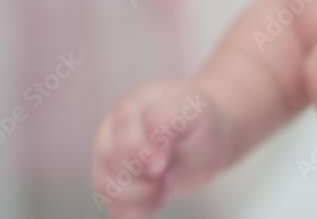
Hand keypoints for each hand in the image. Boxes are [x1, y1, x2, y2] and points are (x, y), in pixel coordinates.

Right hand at [91, 80, 230, 217]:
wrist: (210, 138)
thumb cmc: (199, 121)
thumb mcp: (192, 112)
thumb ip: (166, 119)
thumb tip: (144, 148)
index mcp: (131, 108)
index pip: (122, 135)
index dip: (141, 153)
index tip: (164, 162)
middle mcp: (114, 131)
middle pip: (110, 162)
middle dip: (141, 174)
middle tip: (165, 171)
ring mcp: (113, 158)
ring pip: (106, 185)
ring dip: (137, 194)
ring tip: (162, 187)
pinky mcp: (119, 183)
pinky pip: (114, 206)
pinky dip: (135, 210)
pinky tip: (157, 199)